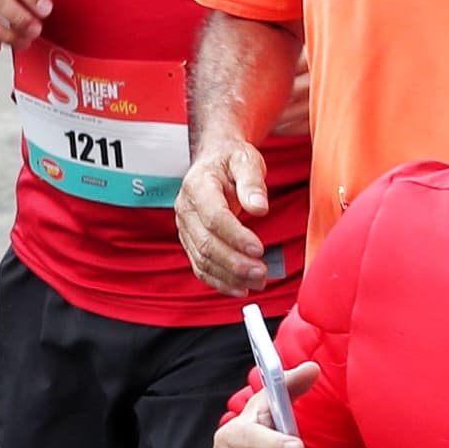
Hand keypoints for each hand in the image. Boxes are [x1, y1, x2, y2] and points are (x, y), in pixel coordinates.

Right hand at [175, 138, 278, 297]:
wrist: (215, 159)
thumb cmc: (231, 159)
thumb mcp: (246, 160)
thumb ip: (252, 182)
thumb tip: (259, 207)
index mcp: (197, 186)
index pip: (214, 217)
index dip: (236, 236)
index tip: (259, 249)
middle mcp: (186, 209)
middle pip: (207, 244)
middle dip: (235, 263)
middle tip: (262, 274)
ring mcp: (185, 228)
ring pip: (202, 260)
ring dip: (230, 276)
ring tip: (258, 283)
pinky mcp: (191, 242)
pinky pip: (200, 267)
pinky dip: (219, 282)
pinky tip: (239, 288)